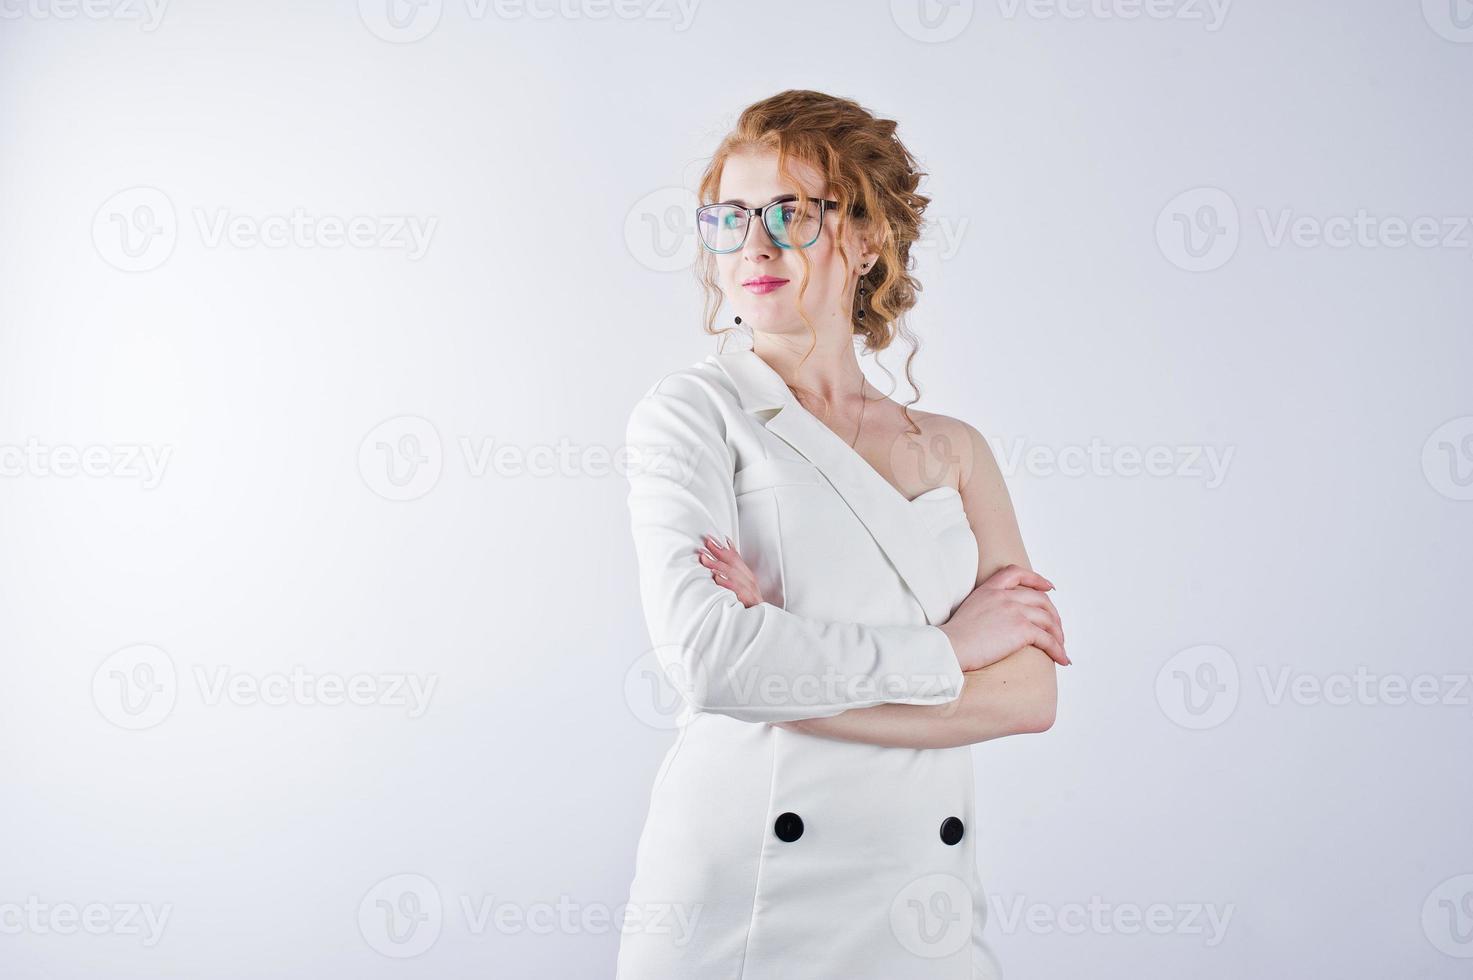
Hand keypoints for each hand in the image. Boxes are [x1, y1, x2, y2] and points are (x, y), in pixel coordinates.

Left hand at [698, 533, 762, 607]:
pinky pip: (735, 588)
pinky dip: (725, 582)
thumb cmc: (749, 601)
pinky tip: (716, 577)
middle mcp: (748, 579)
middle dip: (718, 551)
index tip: (710, 538)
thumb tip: (725, 550)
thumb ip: (733, 569)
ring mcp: (749, 588)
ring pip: (732, 573)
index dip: (722, 546)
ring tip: (704, 558)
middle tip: (705, 544)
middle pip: (732, 562)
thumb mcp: (742, 583)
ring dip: (717, 565)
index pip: (734, 556)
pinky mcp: (747, 598)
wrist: (761, 617)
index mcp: (746, 574)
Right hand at [939, 564, 1068, 670]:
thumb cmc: (953, 638)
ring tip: (1061, 648)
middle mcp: (1004, 596)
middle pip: (1040, 599)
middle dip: (1054, 615)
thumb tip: (998, 622)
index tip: (1048, 587)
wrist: (949, 647)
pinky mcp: (1021, 629)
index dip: (1036, 579)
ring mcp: (1014, 610)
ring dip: (1058, 635)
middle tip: (1057, 630)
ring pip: (1048, 620)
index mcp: (989, 589)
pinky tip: (1062, 659)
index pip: (1016, 573)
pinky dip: (1058, 650)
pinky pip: (1048, 639)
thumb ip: (985, 608)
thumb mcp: (968, 611)